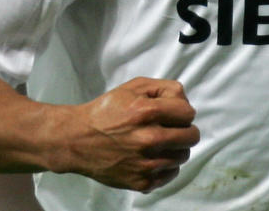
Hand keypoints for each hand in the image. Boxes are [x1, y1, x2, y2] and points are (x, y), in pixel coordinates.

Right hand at [60, 77, 199, 192]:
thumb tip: (185, 101)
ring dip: (176, 148)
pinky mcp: (141, 182)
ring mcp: (145, 163)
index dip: (182, 110)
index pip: (188, 113)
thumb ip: (165, 88)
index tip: (173, 113)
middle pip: (192, 136)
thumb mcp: (134, 87)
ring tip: (159, 142)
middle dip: (184, 129)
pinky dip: (166, 165)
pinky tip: (153, 156)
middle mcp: (148, 139)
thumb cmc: (106, 111)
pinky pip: (171, 174)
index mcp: (147, 112)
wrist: (77, 140)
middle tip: (170, 128)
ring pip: (183, 156)